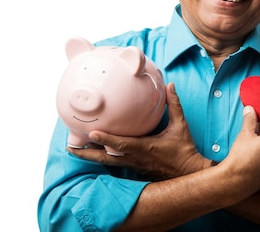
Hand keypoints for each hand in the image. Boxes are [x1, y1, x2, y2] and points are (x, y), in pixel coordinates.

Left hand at [68, 82, 208, 180]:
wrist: (188, 173)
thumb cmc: (184, 150)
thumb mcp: (181, 126)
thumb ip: (174, 105)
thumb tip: (169, 86)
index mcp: (145, 147)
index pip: (121, 144)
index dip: (106, 139)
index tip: (91, 134)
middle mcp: (135, 158)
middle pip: (106, 158)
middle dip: (87, 153)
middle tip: (70, 147)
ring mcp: (134, 166)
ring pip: (108, 162)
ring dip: (91, 157)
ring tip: (74, 150)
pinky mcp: (135, 169)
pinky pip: (115, 164)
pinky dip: (102, 159)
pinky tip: (93, 154)